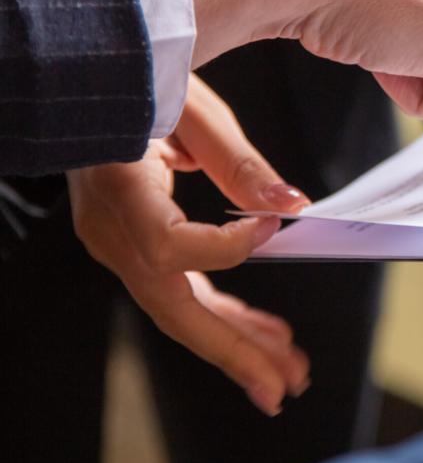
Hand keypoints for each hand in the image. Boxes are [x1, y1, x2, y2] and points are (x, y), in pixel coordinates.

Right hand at [67, 75, 310, 415]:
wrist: (90, 81)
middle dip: (235, 351)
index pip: (169, 246)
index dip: (227, 248)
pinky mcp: (132, 244)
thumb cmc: (138, 78)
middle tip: (286, 383)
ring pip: (179, 309)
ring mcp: (118, 243)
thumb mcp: (194, 109)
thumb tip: (291, 205)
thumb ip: (239, 162)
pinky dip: (224, 314)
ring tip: (288, 371)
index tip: (274, 228)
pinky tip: (264, 332)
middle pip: (174, 306)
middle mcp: (112, 229)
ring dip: (237, 344)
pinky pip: (179, 290)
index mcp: (120, 189)